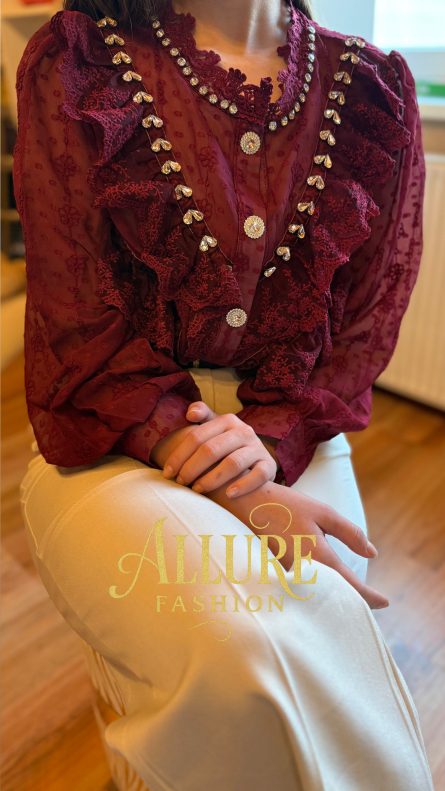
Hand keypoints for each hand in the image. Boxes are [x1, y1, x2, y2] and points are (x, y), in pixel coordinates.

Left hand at [161, 401, 277, 495]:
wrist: (258, 456)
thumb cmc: (227, 443)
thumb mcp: (215, 427)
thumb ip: (202, 415)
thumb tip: (190, 413)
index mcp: (227, 420)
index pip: (197, 437)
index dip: (179, 455)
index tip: (167, 472)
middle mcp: (243, 431)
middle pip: (212, 450)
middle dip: (192, 468)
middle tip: (181, 482)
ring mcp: (257, 448)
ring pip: (233, 463)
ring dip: (212, 479)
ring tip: (198, 490)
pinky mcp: (269, 466)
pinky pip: (258, 476)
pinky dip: (243, 485)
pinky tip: (229, 495)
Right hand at [207, 479, 388, 609]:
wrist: (240, 505)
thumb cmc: (283, 505)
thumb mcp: (322, 512)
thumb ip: (350, 533)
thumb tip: (373, 553)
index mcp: (318, 557)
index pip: (351, 586)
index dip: (370, 597)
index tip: (386, 603)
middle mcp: (302, 574)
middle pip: (333, 598)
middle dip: (350, 601)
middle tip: (367, 603)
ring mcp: (286, 578)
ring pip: (316, 597)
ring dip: (330, 597)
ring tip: (344, 596)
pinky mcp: (274, 578)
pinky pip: (299, 591)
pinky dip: (312, 592)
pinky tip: (316, 586)